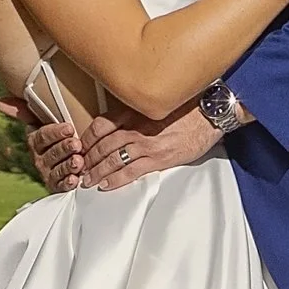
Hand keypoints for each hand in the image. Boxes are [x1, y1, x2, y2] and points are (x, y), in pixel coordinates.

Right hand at [0, 103, 88, 191]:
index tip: (69, 127)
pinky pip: (61, 185)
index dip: (55, 132)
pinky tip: (74, 179)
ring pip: (57, 169)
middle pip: (51, 153)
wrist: (64, 158)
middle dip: (64, 148)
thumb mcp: (40, 122)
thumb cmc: (54, 136)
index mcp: (35, 141)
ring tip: (78, 161)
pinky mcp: (57, 186)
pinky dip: (67, 183)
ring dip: (67, 166)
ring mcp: (48, 173)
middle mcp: (39, 158)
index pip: (42, 136)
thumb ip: (24, 111)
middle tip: (76, 144)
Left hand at [81, 102, 226, 187]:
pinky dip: (116, 179)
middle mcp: (137, 128)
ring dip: (97, 171)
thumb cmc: (187, 109)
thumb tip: (121, 120)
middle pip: (103, 145)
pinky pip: (131, 171)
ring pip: (113, 159)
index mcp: (135, 112)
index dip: (87, 138)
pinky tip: (107, 184)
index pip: (101, 125)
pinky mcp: (158, 159)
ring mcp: (146, 144)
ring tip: (88, 180)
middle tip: (79, 167)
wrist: (209, 115)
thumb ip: (137, 111)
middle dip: (88, 158)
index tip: (81, 146)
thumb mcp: (156, 103)